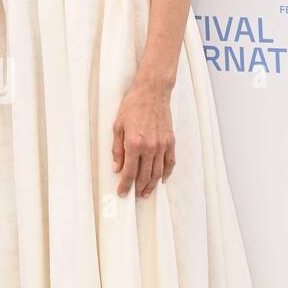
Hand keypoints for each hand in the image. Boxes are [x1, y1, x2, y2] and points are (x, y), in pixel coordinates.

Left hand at [111, 78, 175, 197]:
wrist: (152, 92)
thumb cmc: (133, 106)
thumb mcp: (118, 127)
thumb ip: (117, 149)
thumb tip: (117, 167)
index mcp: (134, 144)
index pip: (129, 172)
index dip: (125, 185)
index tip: (122, 192)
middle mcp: (149, 147)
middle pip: (144, 175)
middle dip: (138, 188)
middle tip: (134, 195)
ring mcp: (162, 145)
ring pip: (158, 173)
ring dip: (152, 185)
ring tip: (146, 192)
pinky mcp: (170, 141)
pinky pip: (170, 163)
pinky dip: (166, 174)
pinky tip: (162, 179)